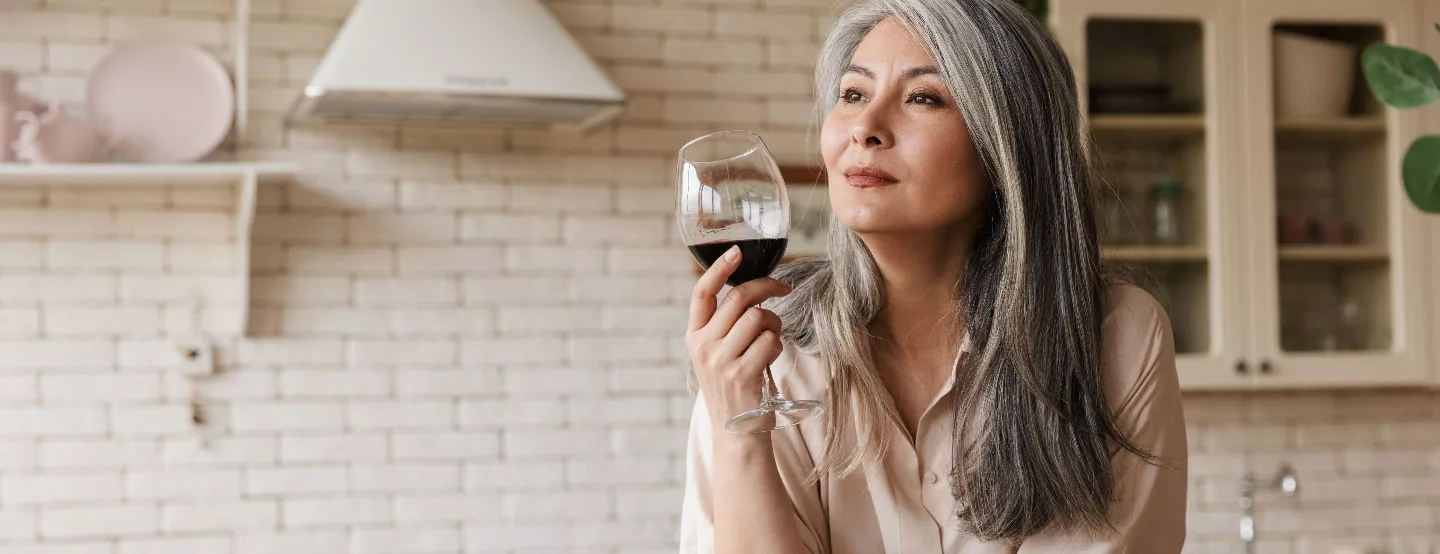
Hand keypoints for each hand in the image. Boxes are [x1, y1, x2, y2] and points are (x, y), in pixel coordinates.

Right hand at [686, 245, 791, 430]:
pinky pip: (770, 341)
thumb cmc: (733, 385)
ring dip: (774, 322)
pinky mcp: (742, 374)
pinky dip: (777, 344)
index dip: (718, 268)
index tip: (736, 251)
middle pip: (738, 298)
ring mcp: (721, 361)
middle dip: (767, 287)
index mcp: (693, 335)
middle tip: (784, 288)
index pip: (702, 293)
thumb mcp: (716, 353)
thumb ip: (725, 324)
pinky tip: (771, 355)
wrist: (735, 431)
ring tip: (772, 336)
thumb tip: (754, 290)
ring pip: (758, 317)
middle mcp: (703, 346)